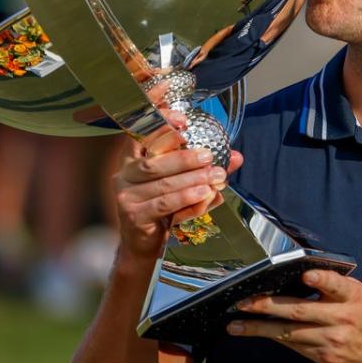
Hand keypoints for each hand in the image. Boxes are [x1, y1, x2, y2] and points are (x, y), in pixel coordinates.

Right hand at [112, 113, 243, 263]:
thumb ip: (206, 168)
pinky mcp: (134, 215)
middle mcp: (125, 173)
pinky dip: (187, 198)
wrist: (143, 243)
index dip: (160, 123)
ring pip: (162, 183)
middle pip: (154, 161)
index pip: (142, 133)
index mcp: (133, 157)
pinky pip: (165, 204)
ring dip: (191, 179)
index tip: (183, 119)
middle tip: (209, 156)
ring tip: (214, 176)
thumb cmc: (162, 207)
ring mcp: (127, 195)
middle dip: (185, 158)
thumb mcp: (183, 183)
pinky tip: (204, 193)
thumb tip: (236, 157)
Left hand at [227, 270, 361, 362]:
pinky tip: (258, 332)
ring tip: (236, 325)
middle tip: (245, 302)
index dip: (322, 280)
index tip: (307, 274)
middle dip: (268, 306)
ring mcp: (332, 341)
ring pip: (289, 333)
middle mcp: (342, 319)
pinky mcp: (324, 358)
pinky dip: (275, 338)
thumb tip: (306, 275)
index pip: (337, 286)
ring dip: (259, 328)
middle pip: (300, 311)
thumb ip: (338, 286)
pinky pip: (295, 346)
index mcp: (355, 298)